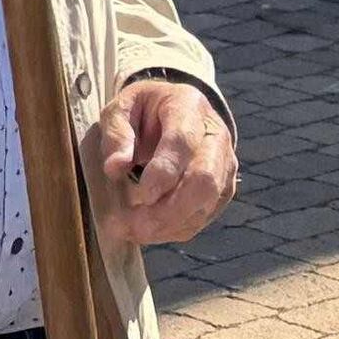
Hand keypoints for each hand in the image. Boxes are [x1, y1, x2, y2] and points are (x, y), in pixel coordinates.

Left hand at [90, 77, 235, 249]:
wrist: (177, 109)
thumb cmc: (144, 110)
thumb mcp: (122, 108)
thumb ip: (117, 134)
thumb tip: (114, 168)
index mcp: (188, 107)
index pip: (183, 143)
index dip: (162, 174)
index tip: (137, 196)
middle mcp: (215, 135)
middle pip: (204, 179)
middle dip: (168, 209)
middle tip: (133, 226)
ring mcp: (224, 163)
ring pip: (207, 202)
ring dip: (170, 224)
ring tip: (134, 232)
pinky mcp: (224, 187)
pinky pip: (206, 215)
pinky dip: (177, 228)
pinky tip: (150, 231)